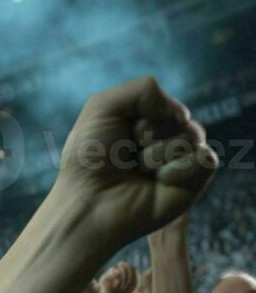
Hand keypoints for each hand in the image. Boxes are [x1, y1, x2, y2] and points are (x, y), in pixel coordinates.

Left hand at [51, 77, 216, 248]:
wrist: (88, 204)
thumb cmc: (89, 160)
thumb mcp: (102, 108)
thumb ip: (143, 89)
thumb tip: (181, 113)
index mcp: (149, 119)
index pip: (164, 103)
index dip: (138, 119)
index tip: (115, 137)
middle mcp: (168, 138)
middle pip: (180, 118)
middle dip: (147, 134)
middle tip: (125, 157)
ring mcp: (182, 159)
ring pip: (192, 136)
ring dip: (156, 155)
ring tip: (139, 172)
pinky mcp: (194, 182)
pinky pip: (204, 159)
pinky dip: (177, 170)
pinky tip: (158, 183)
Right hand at [95, 261, 152, 292]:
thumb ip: (148, 284)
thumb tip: (150, 268)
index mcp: (133, 290)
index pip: (134, 272)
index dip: (138, 272)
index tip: (141, 281)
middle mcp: (122, 288)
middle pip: (125, 268)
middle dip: (128, 269)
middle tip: (130, 280)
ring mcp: (112, 288)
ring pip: (115, 270)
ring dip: (121, 273)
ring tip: (122, 284)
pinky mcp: (102, 290)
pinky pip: (107, 276)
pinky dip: (113, 276)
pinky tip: (117, 284)